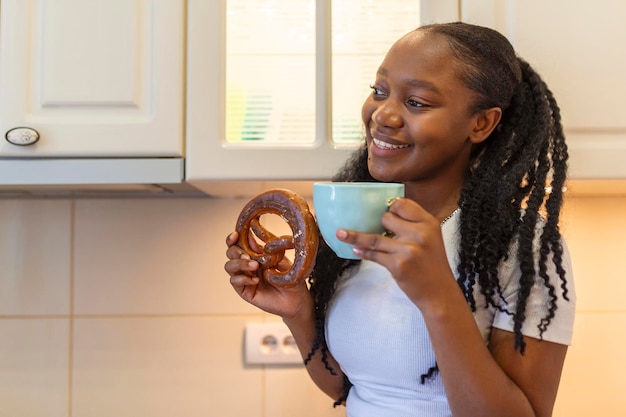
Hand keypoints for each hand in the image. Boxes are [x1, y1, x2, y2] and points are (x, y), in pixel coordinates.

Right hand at [224, 231, 313, 318]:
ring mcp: (244, 277)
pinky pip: (235, 282)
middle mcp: (247, 265)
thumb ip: (264, 249)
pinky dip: (243, 278)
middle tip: (248, 255)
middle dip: (236, 251)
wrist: (296, 298)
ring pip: (229, 266)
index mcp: (254, 254)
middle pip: (230, 253)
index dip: (233, 238)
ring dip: (239, 264)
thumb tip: (251, 236)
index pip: (238, 243)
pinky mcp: (245, 291)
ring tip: (254, 266)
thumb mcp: (279, 258)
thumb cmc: (289, 278)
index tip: (236, 234)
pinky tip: (256, 280)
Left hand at [335, 198, 454, 306]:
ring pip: (374, 237)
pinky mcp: (398, 265)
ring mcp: (408, 249)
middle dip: (380, 224)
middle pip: (387, 218)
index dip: (390, 206)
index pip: (402, 204)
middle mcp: (420, 233)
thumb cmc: (432, 265)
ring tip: (340, 233)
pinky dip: (363, 252)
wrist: (439, 293)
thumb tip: (386, 214)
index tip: (382, 209)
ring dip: (355, 236)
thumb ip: (413, 225)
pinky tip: (355, 250)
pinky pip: (374, 255)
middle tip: (381, 232)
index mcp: (429, 223)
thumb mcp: (431, 238)